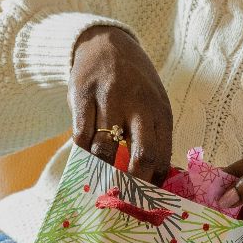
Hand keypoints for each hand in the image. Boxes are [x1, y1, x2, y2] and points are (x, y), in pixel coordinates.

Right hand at [69, 25, 173, 183]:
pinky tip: (84, 160)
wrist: (106, 43)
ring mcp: (109, 98)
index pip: (162, 155)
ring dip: (102, 171)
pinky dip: (82, 154)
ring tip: (100, 182)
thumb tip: (157, 180)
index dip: (154, 183)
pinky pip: (80, 136)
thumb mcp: (154, 103)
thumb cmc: (135, 83)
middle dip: (134, 183)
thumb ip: (156, 136)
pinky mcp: (82, 95)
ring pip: (105, 149)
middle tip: (124, 198)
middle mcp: (138, 104)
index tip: (145, 199)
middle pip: (142, 155)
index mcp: (160, 110)